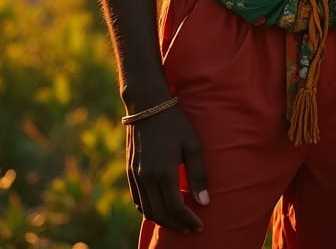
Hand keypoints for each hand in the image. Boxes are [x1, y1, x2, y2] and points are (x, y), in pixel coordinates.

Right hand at [126, 105, 208, 231]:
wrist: (148, 107)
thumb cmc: (176, 123)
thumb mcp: (193, 145)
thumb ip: (198, 175)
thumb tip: (205, 202)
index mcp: (163, 173)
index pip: (176, 208)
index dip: (188, 220)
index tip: (200, 226)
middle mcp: (146, 179)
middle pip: (160, 214)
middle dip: (177, 225)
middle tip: (191, 228)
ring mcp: (135, 177)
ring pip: (147, 211)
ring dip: (163, 221)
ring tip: (179, 222)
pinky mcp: (130, 173)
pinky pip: (138, 201)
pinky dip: (149, 211)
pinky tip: (161, 209)